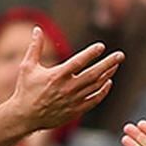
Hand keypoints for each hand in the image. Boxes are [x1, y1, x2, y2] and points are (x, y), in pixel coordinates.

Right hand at [7, 26, 123, 131]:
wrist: (25, 117)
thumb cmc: (25, 90)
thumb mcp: (27, 67)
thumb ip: (35, 47)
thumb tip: (37, 29)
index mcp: (57, 76)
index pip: (78, 62)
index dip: (91, 53)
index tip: (101, 46)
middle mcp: (67, 88)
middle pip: (94, 74)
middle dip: (109, 63)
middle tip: (121, 55)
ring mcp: (74, 100)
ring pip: (97, 85)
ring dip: (108, 74)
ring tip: (116, 65)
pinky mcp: (76, 110)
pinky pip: (95, 99)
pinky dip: (103, 91)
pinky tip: (109, 82)